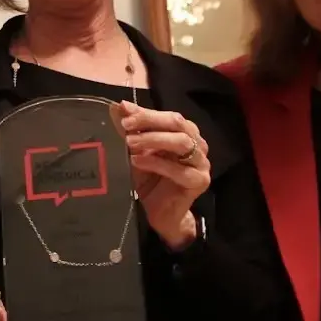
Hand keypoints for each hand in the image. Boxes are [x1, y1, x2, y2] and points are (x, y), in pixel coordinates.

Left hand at [110, 102, 209, 250]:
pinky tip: (137, 162)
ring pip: (182, 143)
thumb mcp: (137, 152)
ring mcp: (201, 163)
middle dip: (150, 121)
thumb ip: (132, 131)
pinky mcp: (200, 181)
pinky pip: (180, 170)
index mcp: (185, 133)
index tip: (123, 111)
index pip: (169, 116)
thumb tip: (118, 107)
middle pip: (178, 124)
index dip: (146, 112)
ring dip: (153, 140)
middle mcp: (197, 144)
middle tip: (126, 126)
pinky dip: (157, 163)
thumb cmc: (150, 180)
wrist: (160, 213)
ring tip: (130, 143)